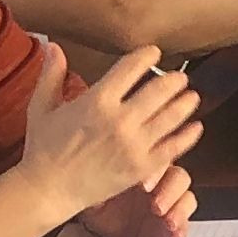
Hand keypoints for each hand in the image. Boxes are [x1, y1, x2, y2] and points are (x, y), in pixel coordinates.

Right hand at [24, 41, 201, 217]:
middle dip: (174, 79)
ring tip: (192, 96)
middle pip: (161, 89)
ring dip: (186, 102)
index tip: (154, 53)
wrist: (47, 190)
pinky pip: (174, 147)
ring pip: (172, 116)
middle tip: (180, 77)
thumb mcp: (42, 107)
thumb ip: (52, 74)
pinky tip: (195, 126)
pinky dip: (188, 135)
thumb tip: (54, 45)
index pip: (132, 66)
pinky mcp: (141, 167)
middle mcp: (119, 120)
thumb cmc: (43, 148)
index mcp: (97, 100)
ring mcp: (133, 145)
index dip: (148, 55)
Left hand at [75, 170, 193, 236]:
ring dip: (180, 209)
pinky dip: (182, 230)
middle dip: (171, 190)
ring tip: (168, 222)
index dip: (156, 171)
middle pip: (179, 177)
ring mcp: (169, 206)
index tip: (144, 185)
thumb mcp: (96, 189)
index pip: (159, 161)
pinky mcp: (172, 228)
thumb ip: (103, 179)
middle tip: (155, 205)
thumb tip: (96, 169)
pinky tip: (174, 236)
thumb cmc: (98, 205)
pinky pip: (185, 226)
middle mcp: (161, 184)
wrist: (99, 232)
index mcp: (146, 169)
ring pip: (187, 199)